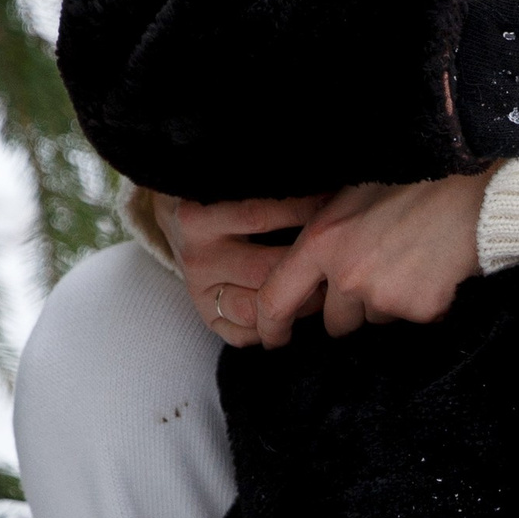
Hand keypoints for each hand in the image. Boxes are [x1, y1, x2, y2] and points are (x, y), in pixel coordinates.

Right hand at [159, 189, 335, 347]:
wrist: (178, 213)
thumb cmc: (219, 194)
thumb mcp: (233, 183)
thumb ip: (269, 187)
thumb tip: (323, 190)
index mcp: (199, 218)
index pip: (261, 217)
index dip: (304, 213)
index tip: (336, 209)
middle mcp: (198, 257)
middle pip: (264, 272)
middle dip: (308, 270)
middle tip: (340, 261)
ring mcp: (200, 290)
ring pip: (254, 310)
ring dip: (295, 305)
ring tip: (324, 289)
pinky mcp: (205, 313)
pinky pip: (242, 335)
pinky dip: (273, 329)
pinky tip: (295, 312)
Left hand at [256, 174, 489, 346]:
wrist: (474, 187)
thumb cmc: (411, 180)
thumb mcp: (351, 194)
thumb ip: (325, 233)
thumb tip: (307, 269)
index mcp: (321, 242)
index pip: (275, 299)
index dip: (270, 326)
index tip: (274, 339)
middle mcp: (347, 276)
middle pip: (335, 321)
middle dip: (350, 308)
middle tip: (378, 271)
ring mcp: (385, 296)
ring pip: (376, 318)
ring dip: (388, 301)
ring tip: (412, 258)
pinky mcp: (420, 309)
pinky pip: (414, 318)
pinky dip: (424, 302)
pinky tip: (436, 268)